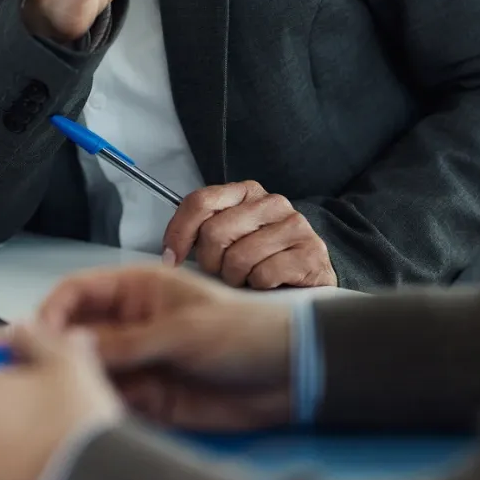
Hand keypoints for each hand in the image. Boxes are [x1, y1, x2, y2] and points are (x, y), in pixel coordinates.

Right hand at [38, 264, 294, 431]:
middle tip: (46, 370)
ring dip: (80, 381)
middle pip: (77, 333)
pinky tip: (100, 409)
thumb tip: (74, 345)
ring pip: (91, 370)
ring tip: (75, 393)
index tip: (38, 335)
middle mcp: (131, 324)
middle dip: (59, 351)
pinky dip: (102, 405)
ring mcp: (139, 361)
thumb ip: (127, 342)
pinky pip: (113, 400)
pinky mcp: (150, 397)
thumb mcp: (181, 330)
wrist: (289, 374)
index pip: (78, 292)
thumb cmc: (245, 331)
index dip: (53, 310)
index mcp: (136, 290)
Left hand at [161, 182, 336, 289]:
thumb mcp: (230, 238)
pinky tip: (268, 284)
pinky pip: (263, 275)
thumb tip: (168, 256)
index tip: (171, 259)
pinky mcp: (311, 253)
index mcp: (246, 191)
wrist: (311, 278)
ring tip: (247, 279)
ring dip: (236, 278)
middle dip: (211, 262)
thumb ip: (201, 234)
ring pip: (238, 257)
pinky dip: (258, 287)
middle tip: (222, 272)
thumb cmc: (262, 259)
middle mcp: (272, 202)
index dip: (178, 233)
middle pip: (214, 232)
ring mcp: (295, 225)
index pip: (199, 202)